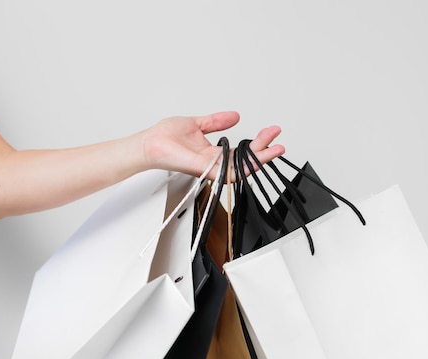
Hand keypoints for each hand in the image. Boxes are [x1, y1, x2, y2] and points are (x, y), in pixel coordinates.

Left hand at [140, 111, 284, 179]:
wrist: (148, 144)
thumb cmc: (165, 138)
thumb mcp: (197, 123)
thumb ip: (216, 122)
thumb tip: (234, 116)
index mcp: (214, 153)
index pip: (242, 151)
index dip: (257, 143)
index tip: (269, 132)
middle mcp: (215, 162)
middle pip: (246, 161)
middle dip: (265, 150)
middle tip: (278, 140)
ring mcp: (210, 167)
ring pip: (242, 168)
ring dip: (260, 159)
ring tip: (274, 148)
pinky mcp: (203, 169)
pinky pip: (227, 173)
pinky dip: (242, 168)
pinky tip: (254, 160)